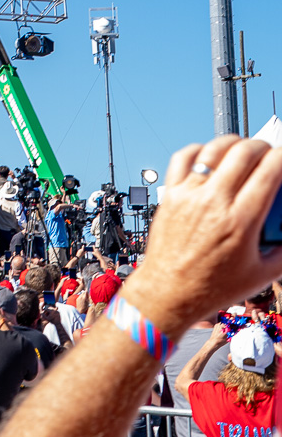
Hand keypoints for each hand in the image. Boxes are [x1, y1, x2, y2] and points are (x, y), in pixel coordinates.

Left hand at [126, 136, 281, 338]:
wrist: (168, 293)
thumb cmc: (211, 288)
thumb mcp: (260, 275)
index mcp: (240, 221)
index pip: (269, 172)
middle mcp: (214, 202)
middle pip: (244, 153)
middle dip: (263, 147)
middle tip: (269, 155)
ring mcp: (189, 195)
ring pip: (214, 149)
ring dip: (234, 143)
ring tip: (244, 151)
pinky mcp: (171, 194)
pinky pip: (184, 157)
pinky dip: (200, 149)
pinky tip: (210, 156)